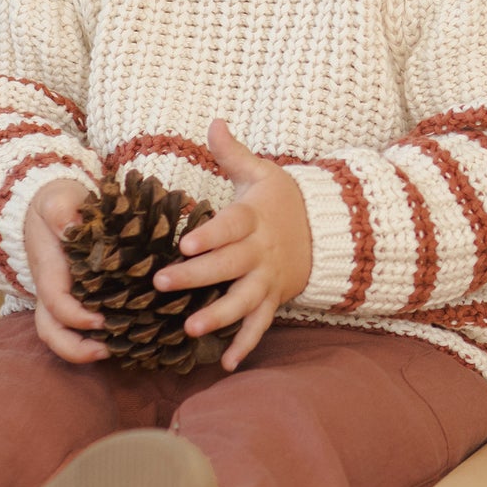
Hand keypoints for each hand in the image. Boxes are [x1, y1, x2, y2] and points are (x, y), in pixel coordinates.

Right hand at [24, 176, 105, 363]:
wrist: (55, 206)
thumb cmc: (58, 203)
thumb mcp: (57, 199)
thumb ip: (60, 209)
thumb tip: (70, 225)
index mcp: (50, 270)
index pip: (55, 301)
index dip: (75, 316)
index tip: (100, 320)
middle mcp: (53, 291)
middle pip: (52, 331)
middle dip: (75, 348)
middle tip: (107, 351)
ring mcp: (64, 297)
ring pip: (62, 334)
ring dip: (84, 350)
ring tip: (117, 352)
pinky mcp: (80, 298)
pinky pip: (81, 325)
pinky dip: (98, 337)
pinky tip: (129, 338)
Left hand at [152, 119, 312, 370]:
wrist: (325, 231)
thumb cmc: (282, 200)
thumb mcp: (261, 173)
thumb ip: (232, 153)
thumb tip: (213, 122)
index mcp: (254, 219)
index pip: (231, 226)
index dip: (210, 234)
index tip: (185, 242)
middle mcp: (260, 252)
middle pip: (229, 266)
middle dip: (196, 276)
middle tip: (160, 283)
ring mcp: (267, 279)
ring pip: (244, 301)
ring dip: (219, 316)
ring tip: (190, 328)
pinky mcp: (273, 300)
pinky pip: (260, 325)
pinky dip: (246, 345)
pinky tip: (226, 364)